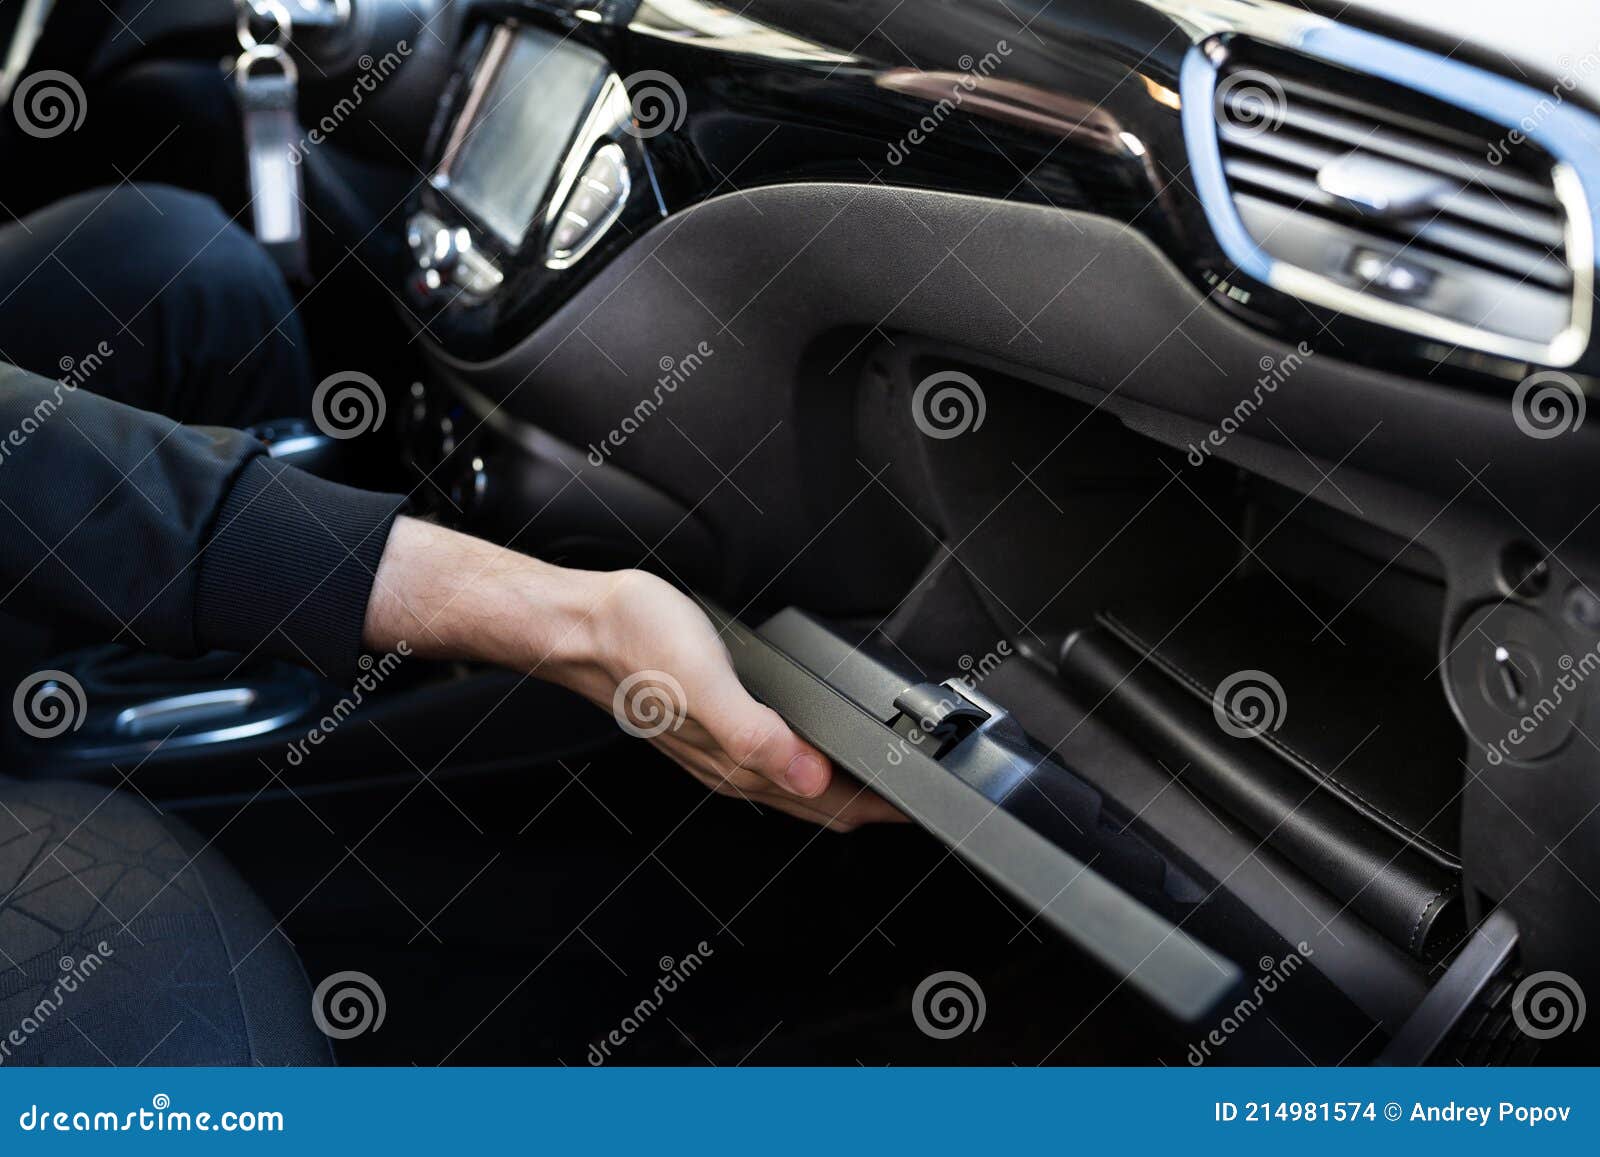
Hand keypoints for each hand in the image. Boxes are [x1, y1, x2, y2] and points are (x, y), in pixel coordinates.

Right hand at [364, 518, 905, 830]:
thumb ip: (756, 734)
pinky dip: (812, 767)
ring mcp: (723, 752)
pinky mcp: (716, 728)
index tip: (927, 809)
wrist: (583, 624)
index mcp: (739, 763)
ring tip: (887, 785)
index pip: (830, 803)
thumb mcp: (704, 681)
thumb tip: (811, 773)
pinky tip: (820, 752)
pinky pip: (776, 764)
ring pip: (799, 788)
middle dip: (874, 808)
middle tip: (924, 800)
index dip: (883, 810)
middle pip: (821, 804)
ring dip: (845, 792)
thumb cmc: (636, 642)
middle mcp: (735, 767)